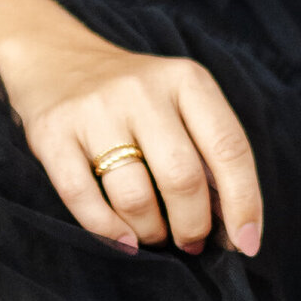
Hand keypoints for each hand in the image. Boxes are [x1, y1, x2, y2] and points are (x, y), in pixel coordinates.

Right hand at [0, 27, 261, 258]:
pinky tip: (124, 240)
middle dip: (193, 225)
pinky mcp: (53, 133)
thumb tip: (234, 225)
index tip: (247, 244)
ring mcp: (94, 110)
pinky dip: (107, 230)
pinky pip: (82, 197)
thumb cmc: (134, 97)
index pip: (229, 148)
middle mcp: (142, 90)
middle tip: (191, 242)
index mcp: (186, 80)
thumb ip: (209, 151)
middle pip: (183, 177)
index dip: (244, 203)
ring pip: (134, 195)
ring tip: (155, 236)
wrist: (54, 57)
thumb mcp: (180, 101)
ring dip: (151, 231)